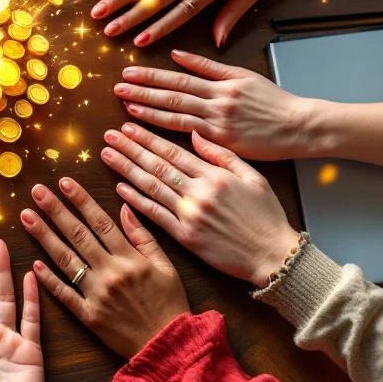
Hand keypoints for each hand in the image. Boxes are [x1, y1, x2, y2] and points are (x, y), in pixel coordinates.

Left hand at [20, 179, 187, 357]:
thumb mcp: (165, 266)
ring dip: (44, 236)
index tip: (64, 182)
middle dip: (56, 210)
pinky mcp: (88, 315)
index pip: (100, 222)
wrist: (168, 345)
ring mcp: (96, 294)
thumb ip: (144, 237)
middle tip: (37, 191)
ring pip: (66, 260)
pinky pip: (64, 294)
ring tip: (27, 217)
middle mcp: (110, 272)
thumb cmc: (169, 303)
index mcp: (129, 258)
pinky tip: (33, 262)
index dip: (81, 200)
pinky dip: (49, 279)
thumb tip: (125, 208)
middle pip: (78, 235)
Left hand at [101, 123, 299, 287]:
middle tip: (109, 134)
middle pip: (157, 165)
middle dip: (130, 147)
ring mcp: (190, 215)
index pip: (173, 151)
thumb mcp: (253, 177)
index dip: (148, 137)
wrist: (274, 255)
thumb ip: (223, 155)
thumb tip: (197, 134)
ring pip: (151, 186)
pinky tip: (120, 188)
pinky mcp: (185, 237)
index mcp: (214, 175)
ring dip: (126, 169)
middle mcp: (199, 192)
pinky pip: (155, 215)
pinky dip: (136, 201)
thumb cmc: (266, 216)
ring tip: (108, 154)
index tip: (129, 126)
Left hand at [115, 49, 314, 159]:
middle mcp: (217, 104)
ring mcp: (219, 127)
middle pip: (172, 96)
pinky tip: (149, 134)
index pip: (178, 78)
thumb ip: (209, 66)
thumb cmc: (274, 103)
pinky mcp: (223, 146)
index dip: (151, 76)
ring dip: (149, 112)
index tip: (129, 73)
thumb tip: (178, 54)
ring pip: (177, 118)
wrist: (300, 127)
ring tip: (125, 108)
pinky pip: (190, 140)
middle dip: (142, 91)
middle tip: (117, 87)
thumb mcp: (243, 76)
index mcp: (221, 85)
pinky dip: (168, 137)